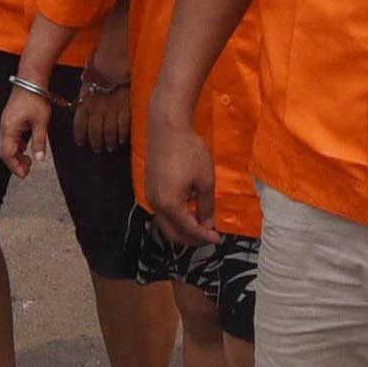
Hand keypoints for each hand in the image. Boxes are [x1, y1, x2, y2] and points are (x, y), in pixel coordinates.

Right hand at [0, 85, 53, 178]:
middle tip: (27, 170)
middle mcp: (5, 126)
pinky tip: (27, 146)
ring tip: (29, 160)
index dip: (14, 166)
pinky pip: (11, 136)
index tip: (24, 174)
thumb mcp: (41, 123)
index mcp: (9, 128)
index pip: (7, 154)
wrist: (31, 79)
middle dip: (14, 162)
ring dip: (16, 154)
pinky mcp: (11, 118)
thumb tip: (38, 159)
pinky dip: (18, 145)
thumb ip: (39, 143)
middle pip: (4, 151)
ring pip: (7, 144)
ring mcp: (7, 122)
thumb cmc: (35, 97)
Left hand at [72, 77, 130, 152]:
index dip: (80, 136)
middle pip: (95, 133)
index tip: (82, 142)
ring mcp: (111, 111)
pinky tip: (121, 139)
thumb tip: (81, 115)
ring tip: (110, 146)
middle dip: (96, 143)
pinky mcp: (125, 110)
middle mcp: (96, 110)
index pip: (79, 126)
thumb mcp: (85, 89)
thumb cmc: (98, 76)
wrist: (113, 67)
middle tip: (97, 149)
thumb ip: (83, 104)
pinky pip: (122, 127)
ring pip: (109, 132)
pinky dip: (122, 135)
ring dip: (109, 142)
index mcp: (84, 105)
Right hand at [145, 119, 217, 247]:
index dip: (204, 237)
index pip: (188, 229)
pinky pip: (162, 211)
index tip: (217, 238)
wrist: (167, 127)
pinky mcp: (150, 187)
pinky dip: (175, 217)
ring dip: (182, 228)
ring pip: (166, 223)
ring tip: (201, 224)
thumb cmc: (189, 151)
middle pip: (172, 233)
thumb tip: (208, 223)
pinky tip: (188, 210)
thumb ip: (206, 206)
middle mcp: (156, 204)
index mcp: (170, 204)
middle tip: (209, 236)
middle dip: (191, 238)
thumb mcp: (205, 180)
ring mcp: (150, 196)